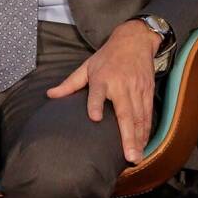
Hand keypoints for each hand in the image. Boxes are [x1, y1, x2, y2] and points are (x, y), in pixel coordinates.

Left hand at [46, 20, 160, 162]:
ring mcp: (136, 88)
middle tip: (128, 156)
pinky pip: (148, 113)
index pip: (97, 92)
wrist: (134, 41)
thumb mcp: (87, 66)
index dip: (96, 104)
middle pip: (125, 112)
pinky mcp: (147, 90)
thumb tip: (50, 95)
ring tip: (136, 156)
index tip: (95, 118)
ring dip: (138, 138)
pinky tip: (143, 143)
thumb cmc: (108, 56)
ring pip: (139, 117)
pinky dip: (146, 129)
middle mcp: (121, 85)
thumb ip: (70, 84)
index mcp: (103, 78)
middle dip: (128, 136)